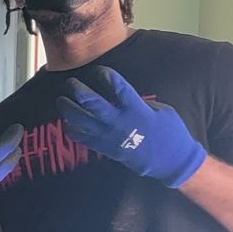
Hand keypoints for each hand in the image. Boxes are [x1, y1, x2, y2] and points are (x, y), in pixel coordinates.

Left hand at [56, 66, 205, 185]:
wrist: (170, 161)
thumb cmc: (169, 131)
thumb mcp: (161, 110)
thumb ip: (138, 101)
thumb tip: (119, 94)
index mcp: (137, 110)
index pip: (117, 87)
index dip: (105, 75)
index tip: (99, 70)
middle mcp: (119, 122)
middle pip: (92, 104)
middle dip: (78, 90)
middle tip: (70, 83)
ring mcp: (109, 137)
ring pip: (81, 121)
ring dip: (68, 108)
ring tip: (62, 99)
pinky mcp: (104, 148)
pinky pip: (81, 138)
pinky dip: (71, 128)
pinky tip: (68, 120)